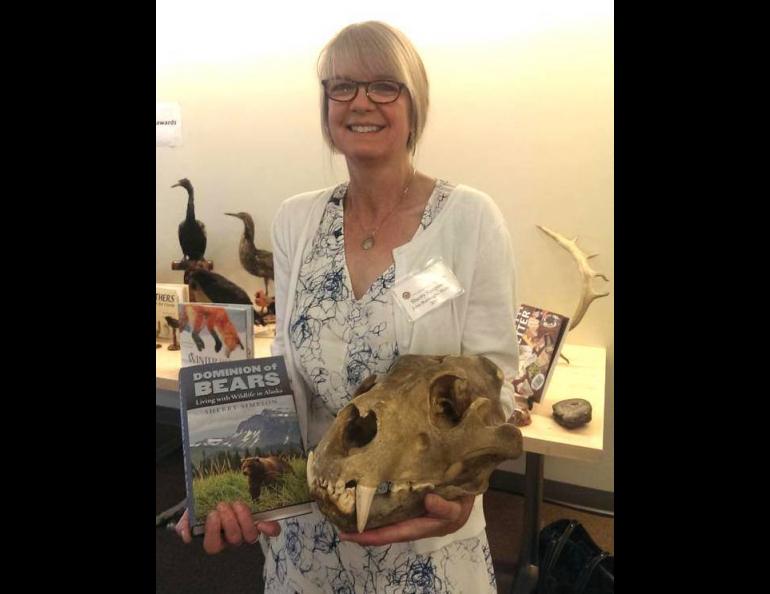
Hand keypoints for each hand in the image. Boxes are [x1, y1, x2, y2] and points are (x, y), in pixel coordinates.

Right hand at [175, 502, 280, 553]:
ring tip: (237, 503)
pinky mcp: (260, 523)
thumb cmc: (206, 505)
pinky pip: (270, 531)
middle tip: (223, 504)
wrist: (222, 492)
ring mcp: (247, 532)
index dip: (213, 532)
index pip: (213, 546)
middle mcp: (232, 538)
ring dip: (244, 519)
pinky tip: (264, 522)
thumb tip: (186, 535)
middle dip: (229, 521)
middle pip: (234, 539)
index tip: (212, 514)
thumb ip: (186, 522)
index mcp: (215, 538)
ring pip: (250, 535)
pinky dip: (269, 528)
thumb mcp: (192, 511)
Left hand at [337, 493, 474, 546]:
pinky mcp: (413, 505)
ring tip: (348, 518)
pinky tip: (366, 503)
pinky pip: (394, 510)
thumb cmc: (465, 497)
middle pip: (387, 532)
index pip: (394, 534)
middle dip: (365, 532)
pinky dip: (379, 509)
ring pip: (389, 523)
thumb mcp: (460, 505)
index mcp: (426, 527)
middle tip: (342, 529)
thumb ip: (447, 509)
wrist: (471, 488)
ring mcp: (414, 516)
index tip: (350, 535)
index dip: (372, 536)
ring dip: (370, 522)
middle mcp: (417, 525)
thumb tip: (429, 501)